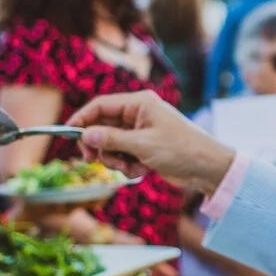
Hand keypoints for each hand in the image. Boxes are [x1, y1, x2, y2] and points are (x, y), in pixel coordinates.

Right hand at [65, 91, 235, 195]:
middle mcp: (139, 114)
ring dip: (115, 159)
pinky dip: (127, 165)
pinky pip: (124, 155)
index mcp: (140, 103)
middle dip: (100, 146)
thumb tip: (85, 135)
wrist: (207, 168)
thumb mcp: (142, 145)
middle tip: (94, 161)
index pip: (101, 105)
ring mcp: (142, 131)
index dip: (82, 118)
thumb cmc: (181, 149)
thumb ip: (111, 139)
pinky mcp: (146, 148)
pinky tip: (141, 171)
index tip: (68, 136)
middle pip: (103, 126)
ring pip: (112, 144)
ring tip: (129, 167)